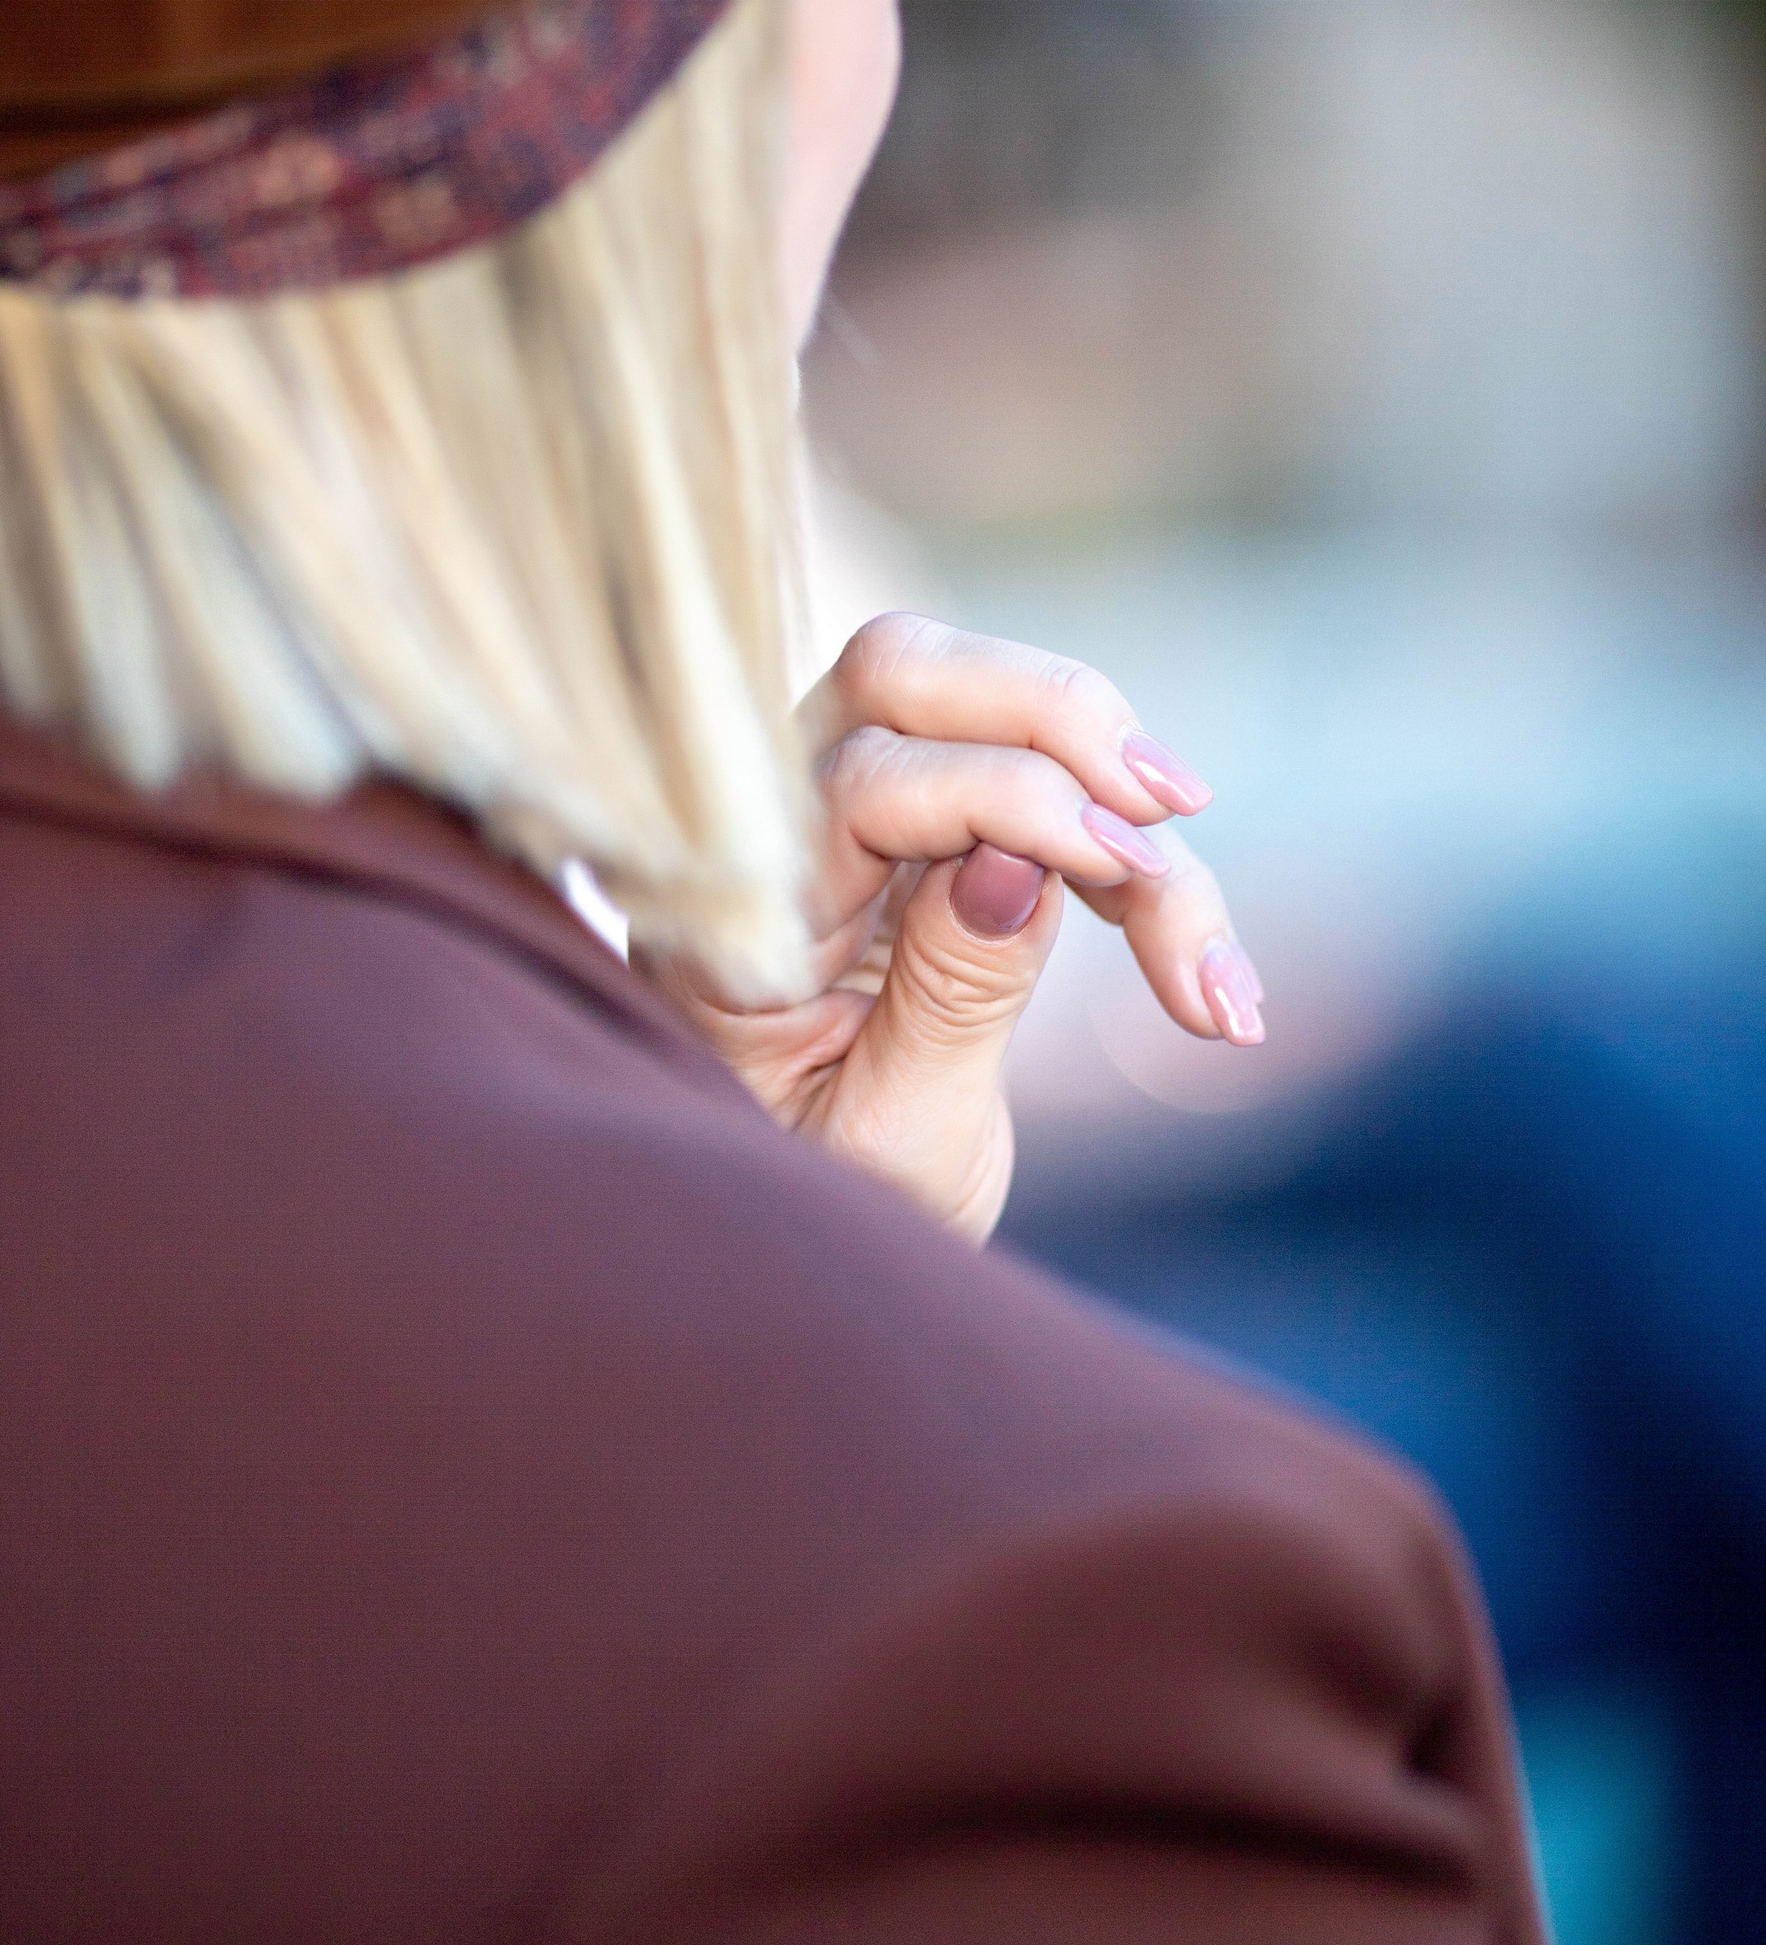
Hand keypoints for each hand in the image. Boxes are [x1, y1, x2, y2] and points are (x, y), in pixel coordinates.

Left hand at [657, 613, 1264, 1243]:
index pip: (869, 778)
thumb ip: (947, 996)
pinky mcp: (921, 838)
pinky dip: (1128, 854)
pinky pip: (1032, 782)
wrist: (803, 1270)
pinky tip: (1207, 977)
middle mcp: (767, 838)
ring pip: (974, 702)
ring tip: (1212, 944)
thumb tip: (1018, 856)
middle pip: (902, 674)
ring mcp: (841, 821)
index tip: (1128, 867)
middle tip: (1175, 809)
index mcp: (731, 924)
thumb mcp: (888, 1142)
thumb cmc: (827, 1219)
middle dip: (1056, 715)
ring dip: (1113, 779)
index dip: (1009, 799)